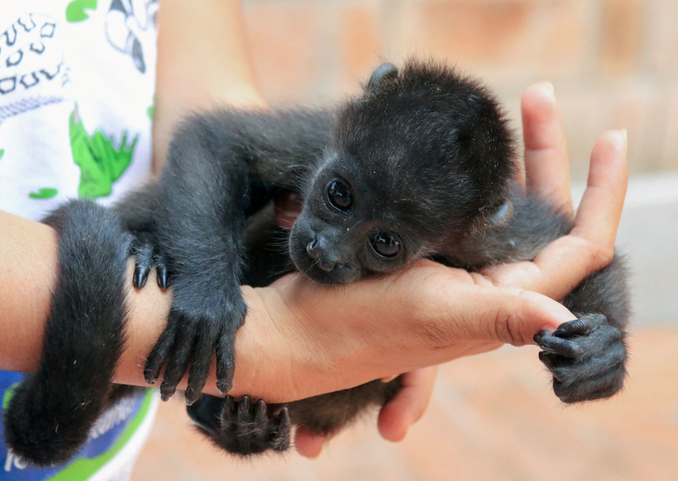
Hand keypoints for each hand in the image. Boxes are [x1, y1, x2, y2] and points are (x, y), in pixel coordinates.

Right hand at [285, 81, 627, 456]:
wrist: (297, 328)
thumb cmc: (361, 325)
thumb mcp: (434, 313)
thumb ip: (500, 316)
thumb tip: (567, 326)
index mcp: (505, 299)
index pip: (581, 248)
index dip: (605, 196)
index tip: (610, 138)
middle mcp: (491, 285)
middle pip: (543, 216)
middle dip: (548, 156)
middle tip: (537, 97)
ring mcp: (459, 268)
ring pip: (504, 207)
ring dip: (515, 159)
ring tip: (511, 108)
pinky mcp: (427, 256)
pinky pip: (466, 209)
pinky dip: (475, 174)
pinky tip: (465, 147)